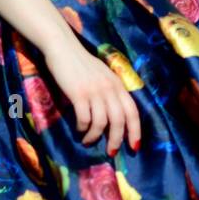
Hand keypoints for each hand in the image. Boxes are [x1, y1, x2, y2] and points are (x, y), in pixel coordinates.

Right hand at [43, 36, 141, 153]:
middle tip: (111, 151)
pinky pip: (84, 118)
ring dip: (95, 136)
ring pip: (101, 122)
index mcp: (118, 85)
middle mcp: (109, 89)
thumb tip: (113, 116)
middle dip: (116, 140)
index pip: (132, 111)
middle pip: (119, 121)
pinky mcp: (78, 94)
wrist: (63, 48)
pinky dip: (83, 128)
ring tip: (88, 141)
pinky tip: (79, 129)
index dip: (135, 131)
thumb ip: (110, 91)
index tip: (134, 146)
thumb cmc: (81, 63)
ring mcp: (94, 91)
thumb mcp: (103, 76)